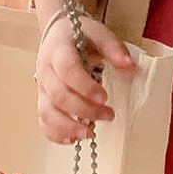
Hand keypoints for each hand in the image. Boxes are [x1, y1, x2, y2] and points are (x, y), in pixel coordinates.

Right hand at [35, 13, 139, 145]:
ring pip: (47, 112)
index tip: (105, 97)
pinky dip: (55, 134)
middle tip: (108, 116)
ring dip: (68, 127)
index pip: (67, 71)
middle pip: (59, 96)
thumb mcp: (99, 34)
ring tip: (90, 134)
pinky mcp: (43, 101)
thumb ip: (114, 48)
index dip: (85, 87)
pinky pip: (43, 121)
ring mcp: (42, 88)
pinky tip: (73, 140)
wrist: (58, 35)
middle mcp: (46, 71)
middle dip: (84, 110)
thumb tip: (130, 66)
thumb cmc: (80, 36)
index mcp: (59, 51)